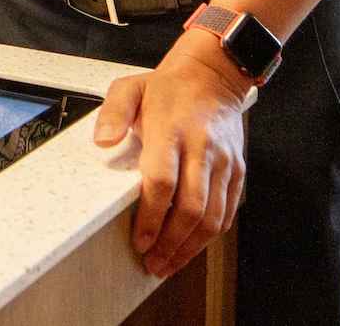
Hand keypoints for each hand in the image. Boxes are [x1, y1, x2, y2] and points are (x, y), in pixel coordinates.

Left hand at [92, 32, 249, 279]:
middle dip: (171, 243)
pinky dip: (210, 235)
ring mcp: (223, 162)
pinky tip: (191, 247)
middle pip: (191, 208)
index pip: (162, 182)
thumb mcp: (130, 88)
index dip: (151, 217)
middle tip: (152, 263)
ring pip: (213, 217)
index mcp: (171, 130)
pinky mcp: (237, 170)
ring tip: (168, 264)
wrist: (214, 74)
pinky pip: (227, 212)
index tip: (139, 240)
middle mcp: (201, 148)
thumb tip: (102, 141)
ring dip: (190, 247)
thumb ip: (113, 113)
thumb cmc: (167, 86)